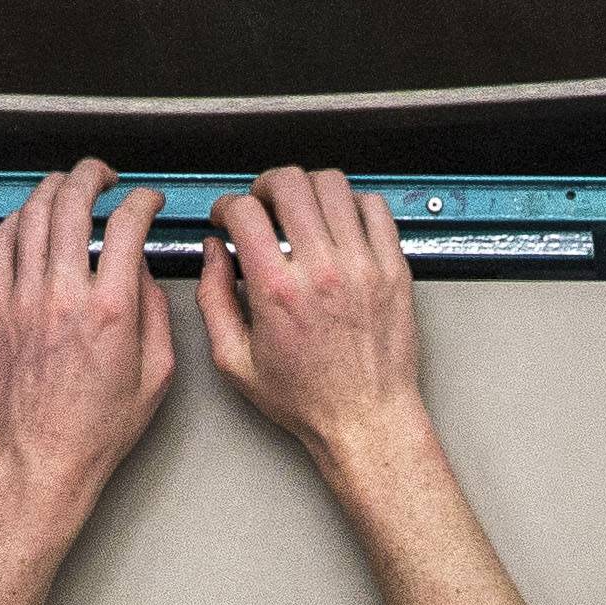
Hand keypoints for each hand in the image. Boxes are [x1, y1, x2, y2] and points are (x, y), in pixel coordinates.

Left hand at [0, 162, 173, 526]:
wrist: (44, 456)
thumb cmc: (98, 427)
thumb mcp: (157, 374)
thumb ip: (155, 313)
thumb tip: (140, 269)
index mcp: (111, 311)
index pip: (126, 226)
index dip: (143, 201)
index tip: (149, 202)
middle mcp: (64, 295)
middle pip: (73, 203)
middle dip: (93, 175)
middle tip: (104, 175)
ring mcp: (24, 298)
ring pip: (33, 214)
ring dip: (53, 188)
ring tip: (67, 187)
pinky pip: (1, 244)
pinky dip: (17, 219)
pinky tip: (30, 218)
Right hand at [199, 166, 431, 482]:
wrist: (367, 421)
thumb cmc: (309, 400)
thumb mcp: (236, 361)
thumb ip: (213, 300)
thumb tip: (212, 256)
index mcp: (278, 291)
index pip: (245, 211)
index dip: (227, 206)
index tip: (229, 217)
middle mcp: (323, 271)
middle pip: (290, 183)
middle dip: (266, 184)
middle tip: (263, 203)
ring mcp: (363, 266)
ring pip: (333, 185)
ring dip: (309, 188)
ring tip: (302, 210)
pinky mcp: (393, 270)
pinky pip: (375, 208)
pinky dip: (353, 203)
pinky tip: (341, 222)